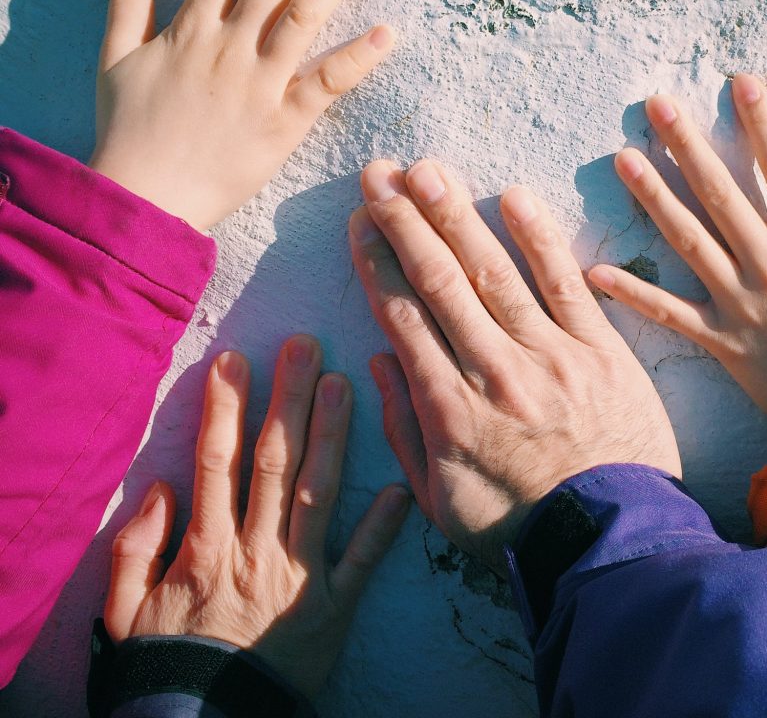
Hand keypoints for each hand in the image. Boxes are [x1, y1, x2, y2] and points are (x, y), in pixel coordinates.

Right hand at [90, 0, 394, 230]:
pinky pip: (326, 84)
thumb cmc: (129, 132)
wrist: (145, 199)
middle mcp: (229, 46)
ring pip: (304, 16)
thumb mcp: (115, 58)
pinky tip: (387, 31)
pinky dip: (356, 59)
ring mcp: (260, 83)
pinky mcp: (284, 123)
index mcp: (190, 29)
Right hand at [105, 335, 409, 698]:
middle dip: (287, 399)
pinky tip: (400, 489)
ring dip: (330, 436)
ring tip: (344, 384)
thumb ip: (133, 548)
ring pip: (317, 494)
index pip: (216, 462)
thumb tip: (160, 485)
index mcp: (207, 547)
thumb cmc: (167, 662)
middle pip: (273, 462)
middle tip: (305, 346)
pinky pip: (361, 563)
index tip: (235, 359)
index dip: (225, 408)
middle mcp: (256, 550)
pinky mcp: (333, 608)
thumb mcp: (124, 611)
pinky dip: (382, 529)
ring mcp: (299, 577)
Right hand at [349, 160, 681, 571]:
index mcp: (447, 407)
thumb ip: (405, 428)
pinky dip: (540, 239)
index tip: (360, 221)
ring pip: (493, 272)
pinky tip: (514, 197)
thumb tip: (378, 361)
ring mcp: (548, 354)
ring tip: (429, 171)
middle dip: (405, 222)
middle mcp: (491, 369)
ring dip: (457, 216)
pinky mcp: (599, 348)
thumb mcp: (438, 498)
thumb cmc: (518, 525)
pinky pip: (565, 284)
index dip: (377, 261)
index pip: (402, 315)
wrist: (609, 541)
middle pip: (439, 281)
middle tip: (380, 174)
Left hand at [588, 74, 766, 443]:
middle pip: (722, 196)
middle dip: (688, 146)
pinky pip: (670, 314)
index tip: (740, 83)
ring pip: (689, 241)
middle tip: (657, 105)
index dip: (764, 125)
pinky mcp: (720, 339)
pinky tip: (594, 271)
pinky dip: (633, 295)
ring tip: (622, 158)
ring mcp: (739, 303)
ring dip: (653, 198)